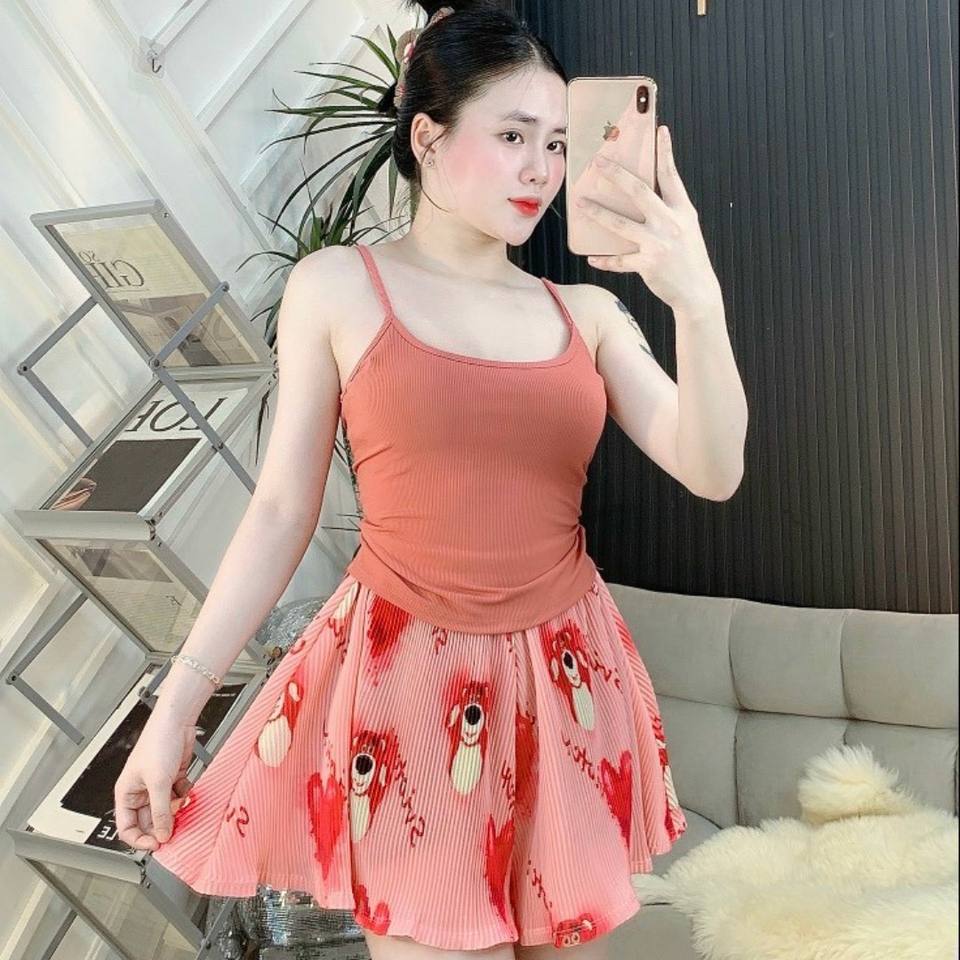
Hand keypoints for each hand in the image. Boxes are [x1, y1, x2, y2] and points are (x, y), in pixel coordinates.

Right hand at [113, 717, 197, 850]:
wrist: (177, 722)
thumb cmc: (158, 743)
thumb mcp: (158, 783)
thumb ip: (160, 812)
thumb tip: (162, 835)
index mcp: (126, 793)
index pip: (126, 827)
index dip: (139, 840)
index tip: (156, 845)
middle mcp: (141, 791)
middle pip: (149, 821)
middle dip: (162, 826)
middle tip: (175, 831)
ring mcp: (158, 785)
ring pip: (166, 810)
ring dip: (175, 810)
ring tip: (182, 805)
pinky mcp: (173, 778)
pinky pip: (178, 797)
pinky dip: (184, 796)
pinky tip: (187, 790)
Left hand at [575, 125, 721, 312]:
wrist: (698, 292)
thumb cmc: (689, 258)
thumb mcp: (686, 228)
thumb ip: (669, 210)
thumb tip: (644, 194)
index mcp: (683, 211)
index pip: (671, 176)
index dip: (665, 152)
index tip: (660, 130)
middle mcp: (670, 223)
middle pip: (639, 192)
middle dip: (616, 175)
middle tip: (599, 162)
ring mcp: (658, 244)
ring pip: (620, 224)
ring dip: (598, 213)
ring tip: (580, 204)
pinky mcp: (647, 265)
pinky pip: (619, 261)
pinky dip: (604, 260)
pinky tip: (591, 257)